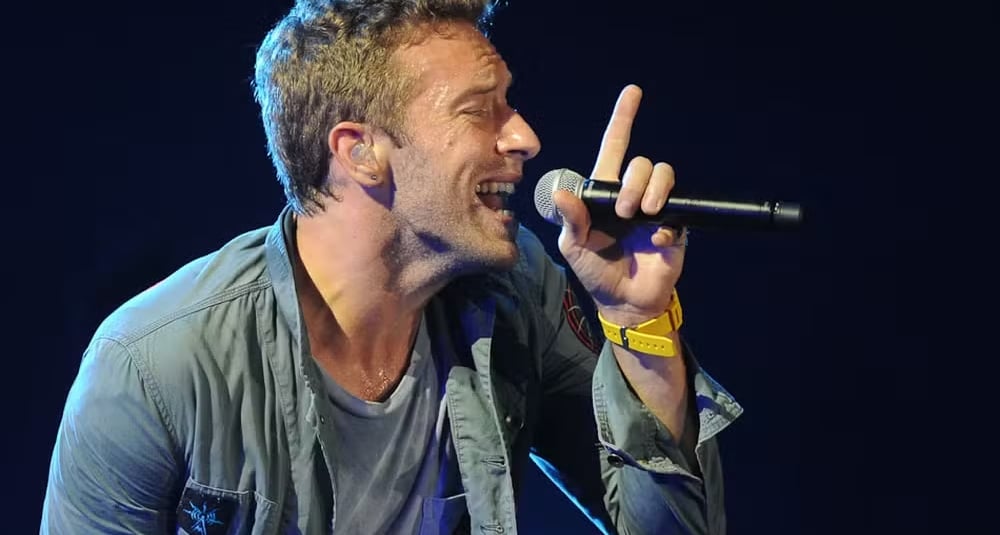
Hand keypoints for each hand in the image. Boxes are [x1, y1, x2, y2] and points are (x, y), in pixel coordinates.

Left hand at [552, 84, 685, 325]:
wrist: (623, 301)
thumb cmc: (595, 270)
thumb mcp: (573, 246)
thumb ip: (570, 219)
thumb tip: (561, 194)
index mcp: (605, 193)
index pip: (615, 148)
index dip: (624, 119)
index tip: (633, 92)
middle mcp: (632, 194)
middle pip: (641, 162)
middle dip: (632, 182)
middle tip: (624, 212)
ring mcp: (656, 208)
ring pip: (663, 174)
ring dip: (649, 191)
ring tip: (640, 217)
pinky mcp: (676, 226)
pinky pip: (677, 209)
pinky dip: (665, 225)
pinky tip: (655, 242)